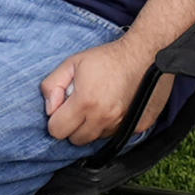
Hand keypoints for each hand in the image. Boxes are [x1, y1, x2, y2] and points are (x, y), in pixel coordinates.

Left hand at [42, 36, 161, 146]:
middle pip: (77, 140)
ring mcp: (122, 124)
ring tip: (100, 105)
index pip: (57, 131)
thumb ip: (52, 85)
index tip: (64, 109)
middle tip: (81, 107)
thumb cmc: (108, 58)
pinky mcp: (137, 127)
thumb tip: (49, 109)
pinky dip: (112, 125)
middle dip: (74, 126)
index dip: (57, 120)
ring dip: (94, 126)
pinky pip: (116, 135)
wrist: (144, 55)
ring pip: (97, 138)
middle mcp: (104, 117)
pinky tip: (115, 107)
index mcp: (85, 102)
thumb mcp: (72, 63)